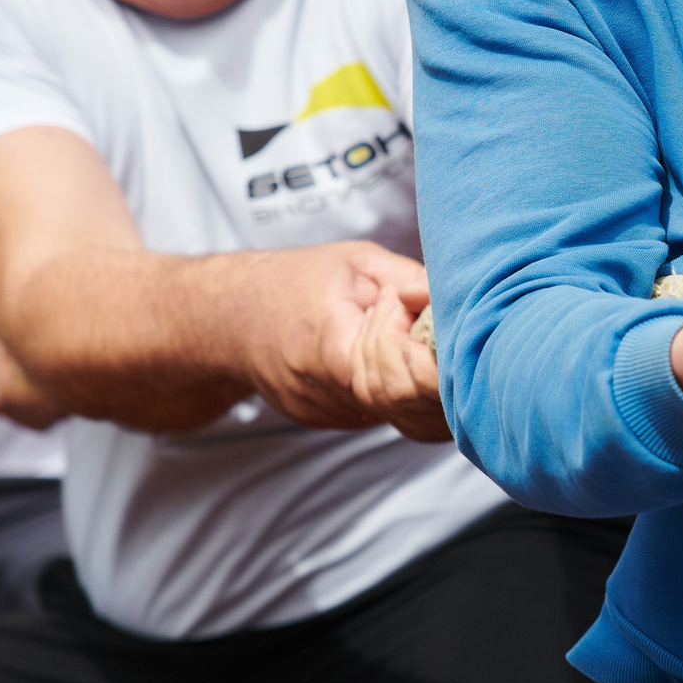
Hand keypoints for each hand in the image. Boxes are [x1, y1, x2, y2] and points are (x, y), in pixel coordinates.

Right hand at [248, 242, 448, 436]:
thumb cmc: (292, 282)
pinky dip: (387, 388)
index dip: (430, 360)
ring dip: (409, 380)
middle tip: (429, 336)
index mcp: (335, 351)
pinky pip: (374, 411)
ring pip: (393, 411)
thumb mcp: (356, 262)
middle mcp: (328, 394)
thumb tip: (454, 297)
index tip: (437, 331)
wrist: (228, 316)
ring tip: (399, 341)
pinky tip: (378, 359)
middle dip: (428, 373)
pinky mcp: (326, 420)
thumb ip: (408, 280)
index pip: (404, 382)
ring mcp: (325, 413)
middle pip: (404, 404)